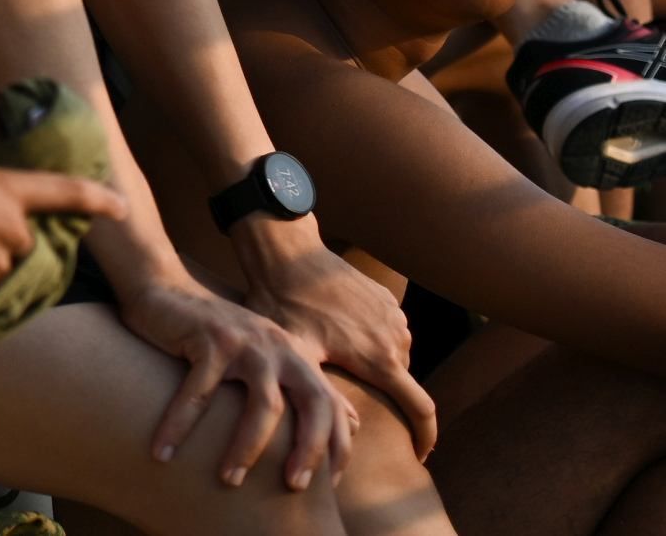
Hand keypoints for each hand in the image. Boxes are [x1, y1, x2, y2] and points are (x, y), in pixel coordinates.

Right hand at [116, 270, 351, 492]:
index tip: (330, 486)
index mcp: (296, 356)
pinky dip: (179, 425)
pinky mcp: (210, 340)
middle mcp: (280, 347)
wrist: (163, 286)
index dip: (337, 447)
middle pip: (314, 403)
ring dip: (247, 448)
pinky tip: (163, 451)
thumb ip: (307, 386)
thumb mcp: (267, 356)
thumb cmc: (213, 334)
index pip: (332, 407)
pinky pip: (199, 394)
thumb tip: (353, 424)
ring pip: (264, 405)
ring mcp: (247, 342)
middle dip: (310, 449)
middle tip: (294, 485)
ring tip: (231, 480)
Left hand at [243, 228, 433, 456]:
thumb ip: (323, 393)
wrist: (288, 254)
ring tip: (342, 367)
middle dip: (385, 398)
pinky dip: (373, 342)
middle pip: (402, 383)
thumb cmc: (283, 304)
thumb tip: (349, 430)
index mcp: (380, 359)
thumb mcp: (297, 354)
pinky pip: (388, 332)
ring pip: (394, 357)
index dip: (426, 436)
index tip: (420, 456)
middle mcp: (397, 338)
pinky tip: (342, 338)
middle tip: (353, 403)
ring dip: (377, 367)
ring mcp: (396, 316)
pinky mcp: (388, 299)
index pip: (421, 409)